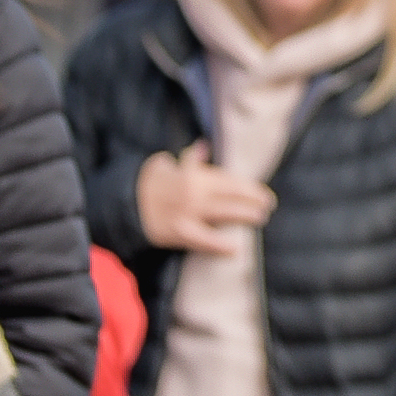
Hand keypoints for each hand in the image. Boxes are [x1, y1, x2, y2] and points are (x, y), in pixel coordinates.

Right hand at [135, 142, 271, 255]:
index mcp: (195, 176)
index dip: (250, 188)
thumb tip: (203, 147)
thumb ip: (191, 159)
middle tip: (268, 206)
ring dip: (244, 215)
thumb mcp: (170, 166)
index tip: (265, 195)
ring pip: (223, 213)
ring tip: (259, 218)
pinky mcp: (179, 232)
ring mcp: (187, 212)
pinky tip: (235, 248)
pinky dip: (220, 245)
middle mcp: (194, 192)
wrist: (127, 203)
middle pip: (231, 195)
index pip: (230, 181)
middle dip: (253, 200)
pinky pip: (203, 240)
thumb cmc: (154, 184)